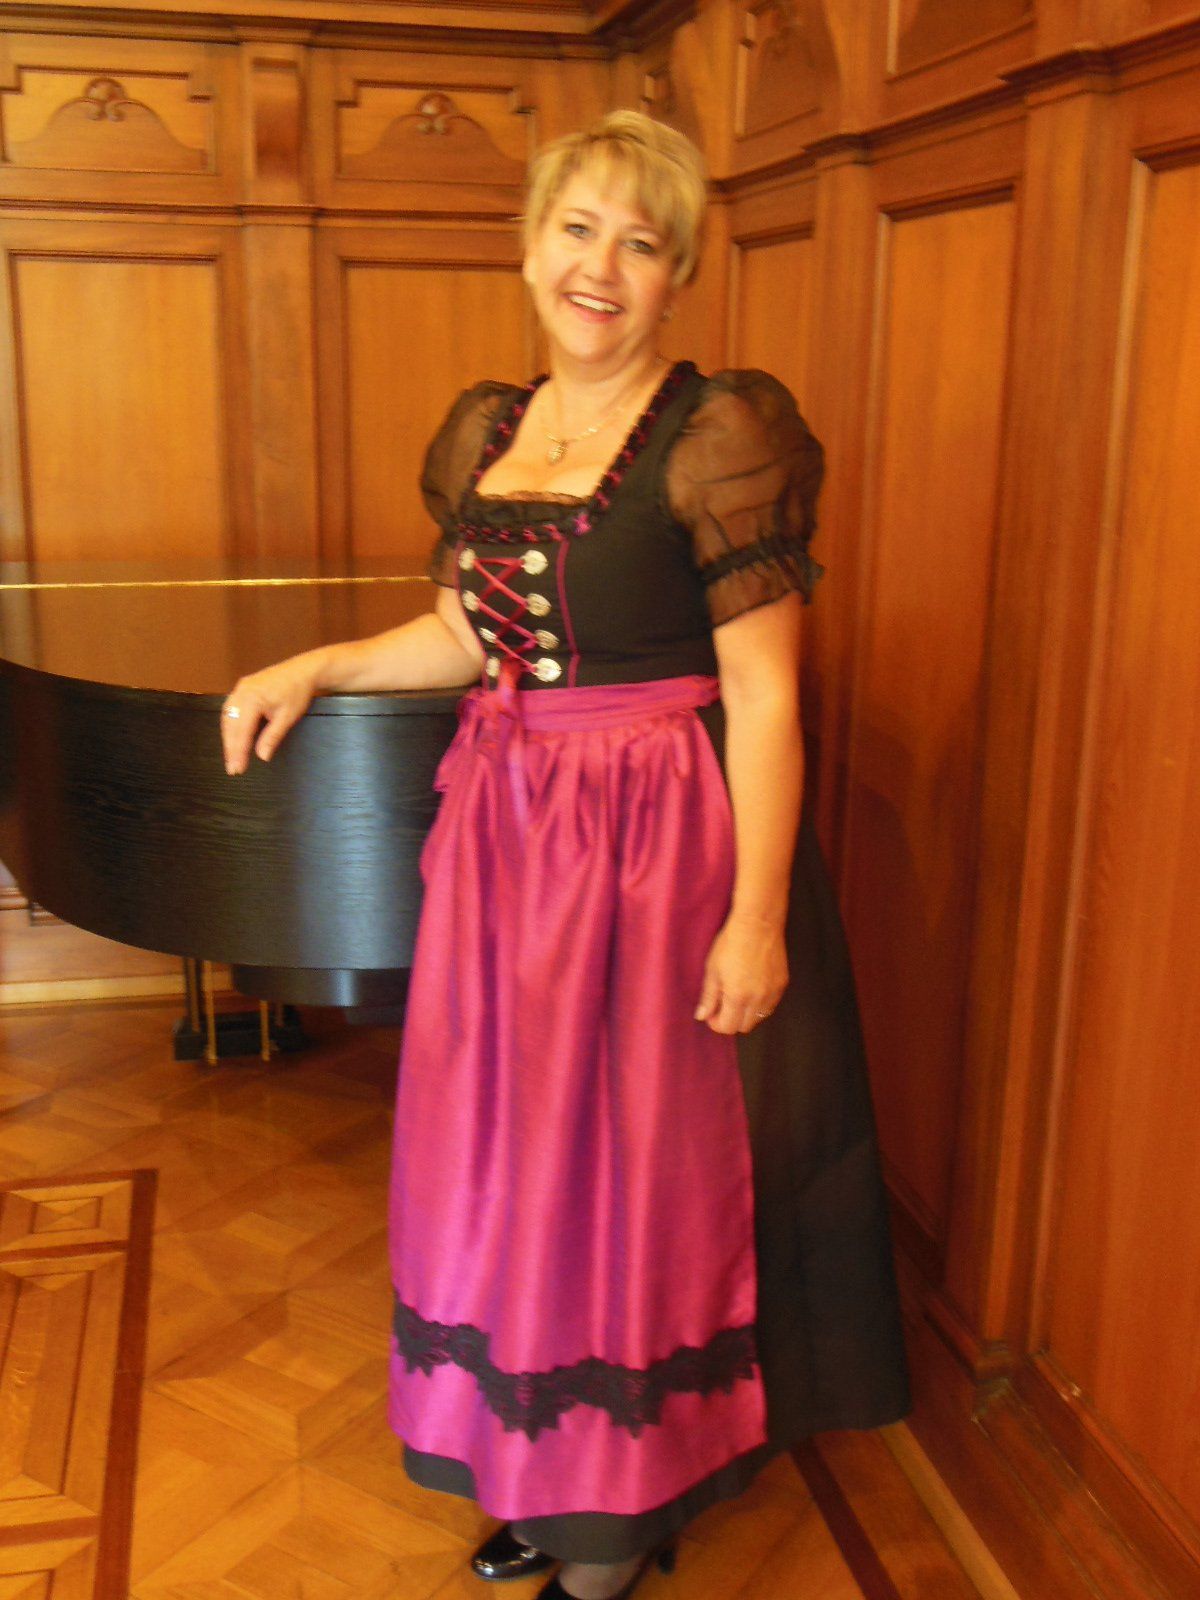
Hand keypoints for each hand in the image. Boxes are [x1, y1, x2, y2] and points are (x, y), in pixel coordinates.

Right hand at [220, 652, 325, 774]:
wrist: (303, 670)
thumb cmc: (297, 691)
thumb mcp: (287, 717)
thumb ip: (272, 737)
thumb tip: (262, 756)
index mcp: (253, 698)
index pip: (241, 731)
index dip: (238, 752)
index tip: (237, 768)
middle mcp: (242, 691)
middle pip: (230, 725)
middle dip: (230, 748)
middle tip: (232, 768)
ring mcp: (241, 687)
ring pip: (227, 716)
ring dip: (228, 737)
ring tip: (232, 756)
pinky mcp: (243, 687)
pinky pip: (231, 708)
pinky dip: (231, 725)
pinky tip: (233, 737)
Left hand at [694, 910, 787, 1034]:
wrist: (758, 924)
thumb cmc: (731, 943)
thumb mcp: (713, 969)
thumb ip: (708, 996)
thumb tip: (701, 1016)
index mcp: (738, 997)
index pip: (728, 1027)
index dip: (716, 1024)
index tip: (711, 1014)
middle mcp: (758, 999)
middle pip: (745, 1027)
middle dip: (731, 1021)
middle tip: (722, 1006)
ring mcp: (773, 992)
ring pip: (759, 1017)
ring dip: (746, 1014)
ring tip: (737, 995)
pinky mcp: (782, 984)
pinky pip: (770, 1004)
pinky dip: (760, 1004)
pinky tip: (751, 987)